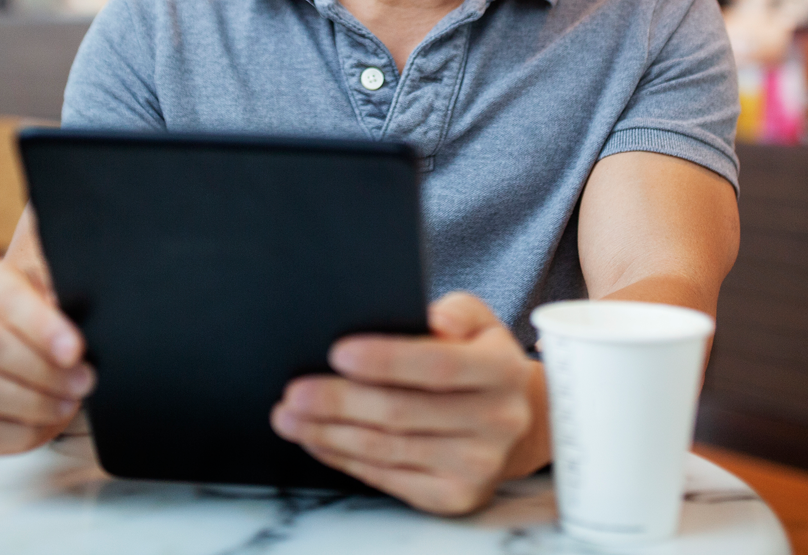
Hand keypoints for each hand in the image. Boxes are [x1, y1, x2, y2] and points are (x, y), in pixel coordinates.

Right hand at [0, 253, 94, 454]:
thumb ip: (68, 301)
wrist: (37, 333)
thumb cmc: (56, 310)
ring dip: (33, 402)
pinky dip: (21, 432)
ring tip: (70, 402)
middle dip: (43, 370)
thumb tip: (78, 332)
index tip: (74, 350)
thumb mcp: (65, 291)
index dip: (41, 327)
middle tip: (84, 381)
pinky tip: (49, 421)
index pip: (7, 298)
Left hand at [270, 292, 546, 514]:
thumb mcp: (480, 322)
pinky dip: (344, 458)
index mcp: (502, 371)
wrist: (517, 420)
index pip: (437, 365)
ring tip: (290, 416)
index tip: (337, 351)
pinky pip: (387, 477)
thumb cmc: (481, 359)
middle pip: (402, 412)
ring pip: (386, 449)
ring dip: (329, 433)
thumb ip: (456, 311)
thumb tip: (430, 318)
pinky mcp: (455, 497)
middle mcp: (497, 422)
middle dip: (340, 401)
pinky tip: (318, 440)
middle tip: (295, 391)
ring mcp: (477, 466)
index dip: (386, 360)